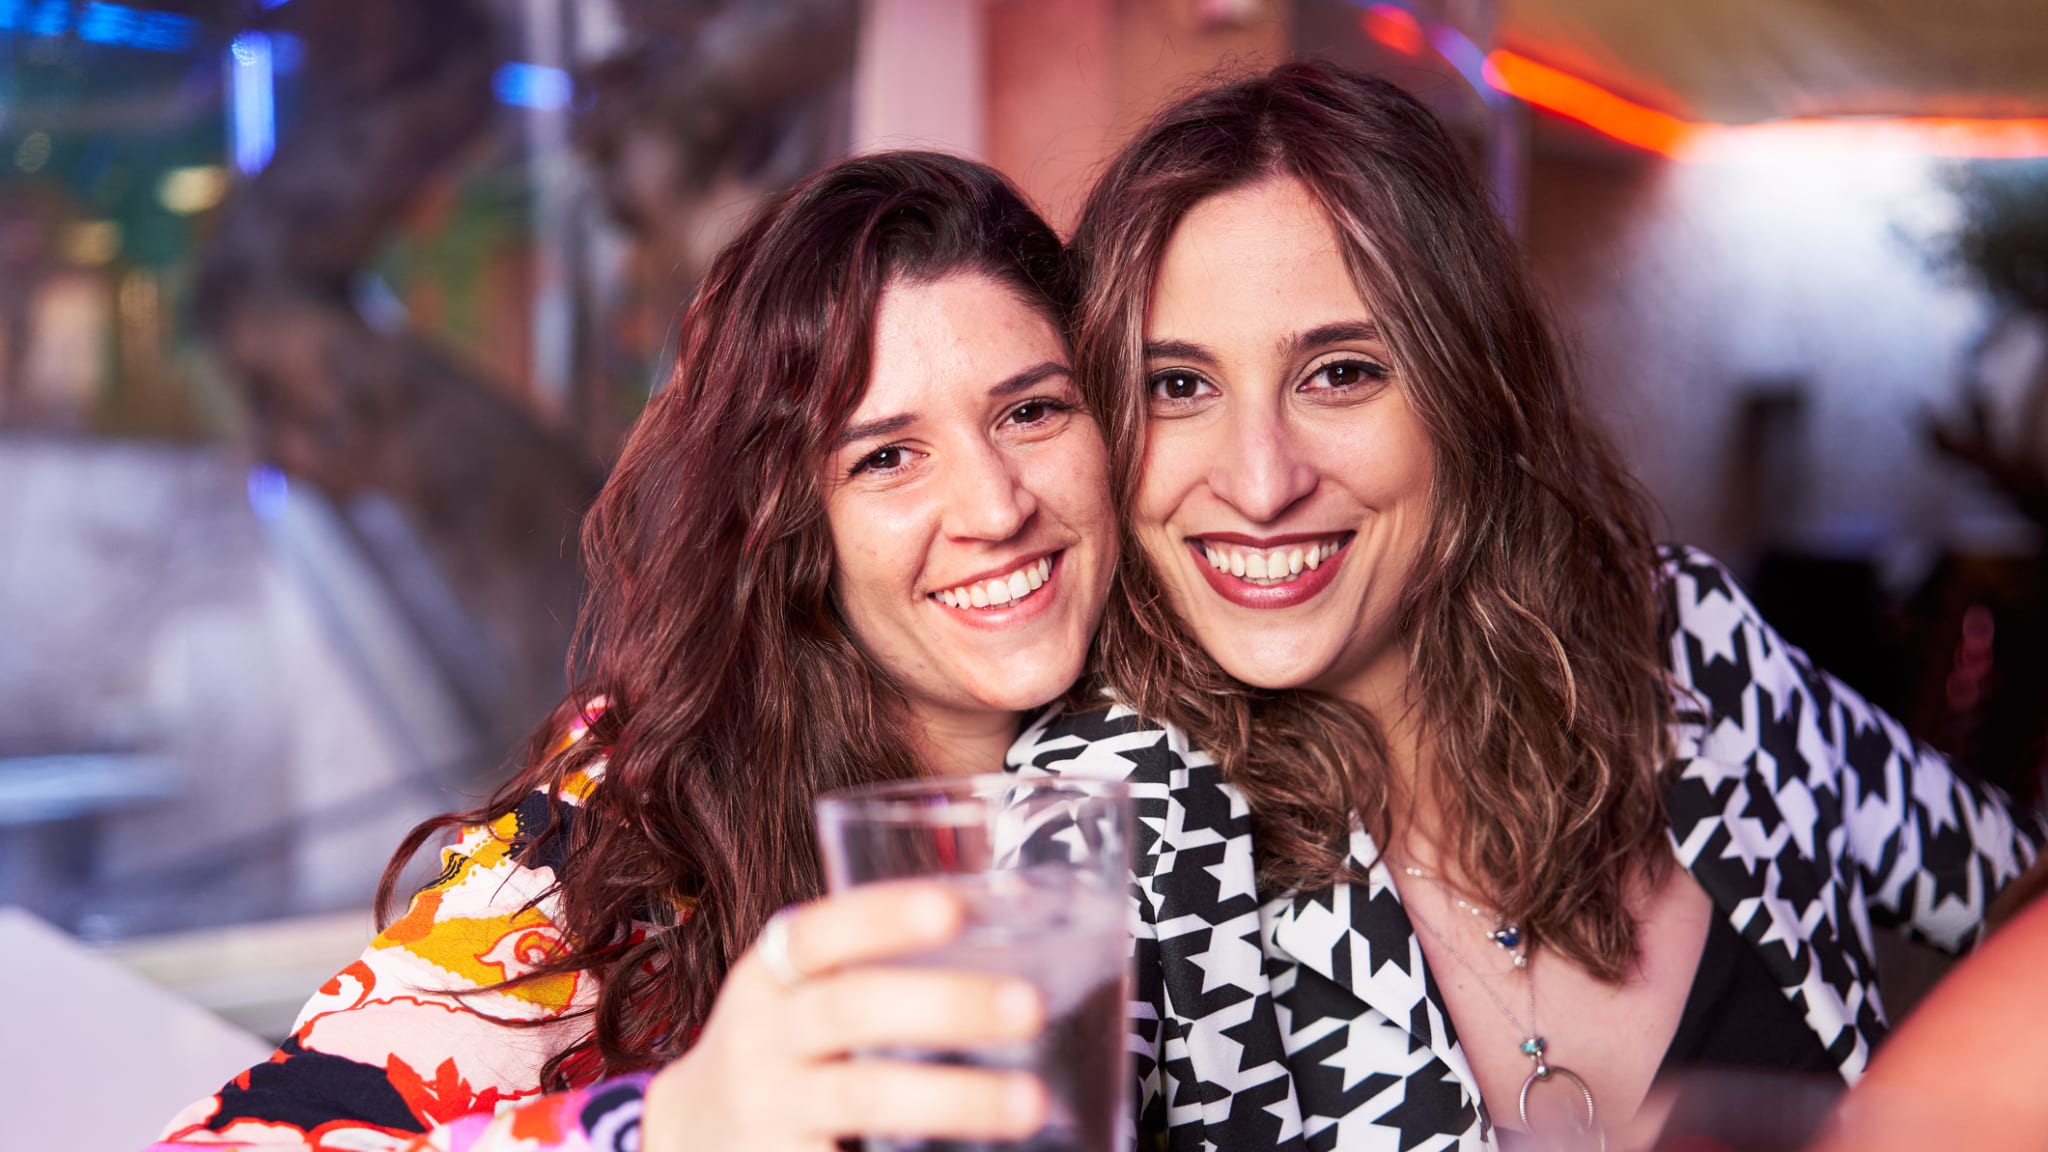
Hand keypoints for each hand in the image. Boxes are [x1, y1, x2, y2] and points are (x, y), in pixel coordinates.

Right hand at [641, 880, 1049, 1150]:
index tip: (952, 907)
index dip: (884, 918)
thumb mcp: (797, 993)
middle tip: (1029, 1007)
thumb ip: (867, 966)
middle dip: (945, 1005)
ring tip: (1030, 1102)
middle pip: (852, 1011)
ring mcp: (772, 1109)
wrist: (693, 1132)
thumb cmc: (783, 1046)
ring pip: (864, 1097)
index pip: (821, 933)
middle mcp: (763, 1037)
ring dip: (953, 1098)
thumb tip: (1017, 928)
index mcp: (771, 975)